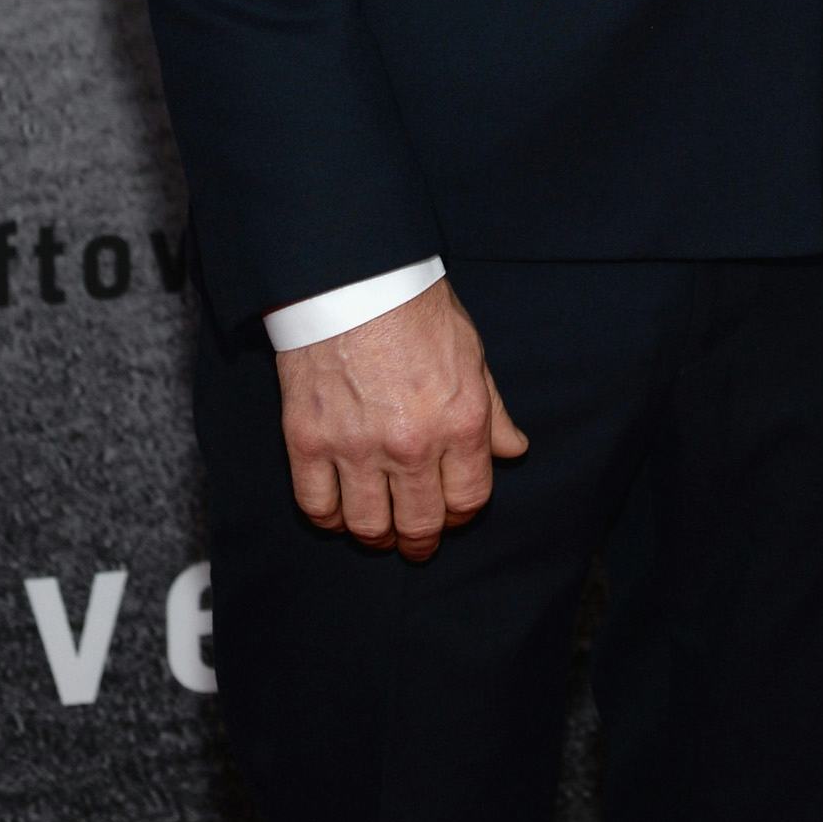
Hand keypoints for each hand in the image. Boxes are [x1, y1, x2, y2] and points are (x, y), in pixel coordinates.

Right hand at [274, 276, 528, 560]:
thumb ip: (493, 410)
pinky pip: (317, 506)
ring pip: (368, 526)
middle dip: (422, 541)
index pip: (469, 499)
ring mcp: (357, 447)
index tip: (453, 512)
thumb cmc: (415, 307)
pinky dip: (328, 518)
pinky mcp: (309, 441)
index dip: (463, 513)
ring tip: (379, 531)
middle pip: (420, 523)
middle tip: (416, 542)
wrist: (352, 278)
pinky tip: (338, 510)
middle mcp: (412, 444)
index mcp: (460, 421)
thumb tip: (513, 451)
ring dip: (377, 536)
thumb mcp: (472, 352)